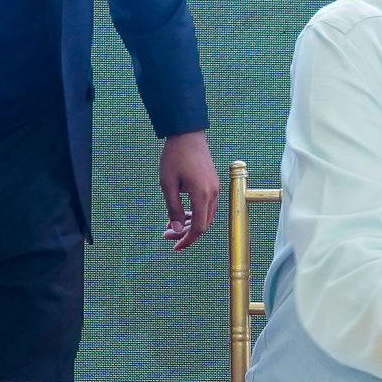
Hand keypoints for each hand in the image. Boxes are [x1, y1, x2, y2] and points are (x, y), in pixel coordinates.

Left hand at [158, 130, 219, 250]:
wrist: (188, 134)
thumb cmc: (175, 157)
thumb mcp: (167, 185)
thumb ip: (172, 209)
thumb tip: (175, 230)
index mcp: (202, 195)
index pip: (198, 227)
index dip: (187, 240)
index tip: (175, 247)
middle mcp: (213, 194)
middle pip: (203, 224)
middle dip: (186, 233)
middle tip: (166, 236)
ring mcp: (215, 188)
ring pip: (206, 216)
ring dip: (189, 224)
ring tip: (170, 225)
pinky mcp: (213, 184)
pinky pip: (207, 206)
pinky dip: (195, 213)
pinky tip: (181, 213)